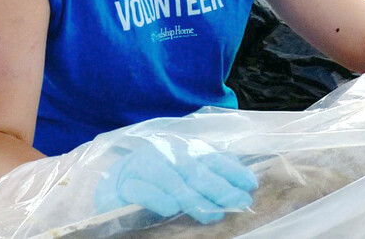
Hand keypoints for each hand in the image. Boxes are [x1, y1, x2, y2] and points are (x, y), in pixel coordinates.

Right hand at [94, 137, 257, 223]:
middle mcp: (165, 154)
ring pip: (172, 182)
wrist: (113, 185)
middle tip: (238, 203)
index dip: (231, 171)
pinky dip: (158, 198)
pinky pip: (142, 191)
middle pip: (196, 171)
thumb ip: (209, 174)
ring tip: (212, 214)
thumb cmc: (155, 181)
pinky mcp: (123, 185)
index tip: (250, 186)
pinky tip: (171, 209)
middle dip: (219, 188)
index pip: (212, 158)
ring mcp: (143, 168)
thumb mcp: (184, 175)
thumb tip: (241, 181)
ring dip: (194, 199)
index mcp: (182, 150)